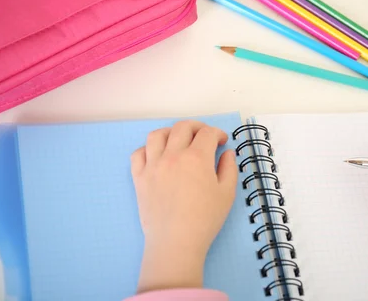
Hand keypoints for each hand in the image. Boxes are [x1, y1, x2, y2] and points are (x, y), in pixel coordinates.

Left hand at [131, 121, 237, 292]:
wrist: (176, 242)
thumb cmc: (205, 219)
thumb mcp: (227, 193)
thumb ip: (229, 168)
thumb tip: (227, 153)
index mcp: (197, 158)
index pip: (207, 133)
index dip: (218, 133)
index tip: (222, 142)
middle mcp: (173, 155)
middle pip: (182, 127)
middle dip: (197, 127)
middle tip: (204, 136)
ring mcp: (153, 165)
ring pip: (157, 135)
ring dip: (171, 132)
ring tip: (179, 141)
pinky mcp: (139, 178)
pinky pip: (138, 153)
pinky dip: (148, 149)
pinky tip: (157, 156)